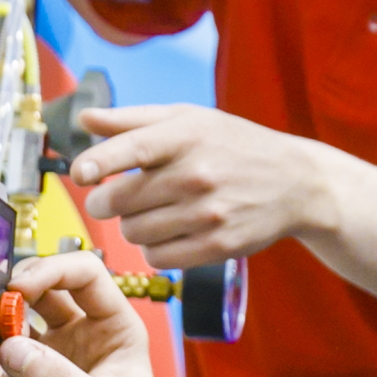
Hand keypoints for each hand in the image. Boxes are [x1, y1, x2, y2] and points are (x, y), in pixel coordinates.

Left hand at [68, 104, 339, 266]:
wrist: (297, 183)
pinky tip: (168, 233)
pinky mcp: (216, 246)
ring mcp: (207, 214)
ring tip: (152, 213)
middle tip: (114, 198)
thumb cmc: (235, 145)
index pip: (130, 149)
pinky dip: (154, 248)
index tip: (79, 173)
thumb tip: (83, 120)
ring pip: (133, 233)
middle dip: (105, 202)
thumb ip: (133, 120)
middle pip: (118, 201)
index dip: (96, 163)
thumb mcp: (190, 119)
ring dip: (132, 226)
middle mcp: (196, 175)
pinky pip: (157, 257)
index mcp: (186, 136)